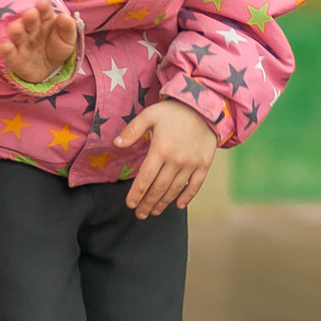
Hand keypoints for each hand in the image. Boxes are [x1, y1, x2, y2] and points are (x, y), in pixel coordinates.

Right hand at [0, 7, 78, 84]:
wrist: (48, 70)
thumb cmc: (57, 48)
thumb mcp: (67, 39)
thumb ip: (67, 28)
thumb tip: (64, 16)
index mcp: (44, 20)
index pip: (44, 11)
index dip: (43, 7)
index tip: (43, 4)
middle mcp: (30, 29)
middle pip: (29, 21)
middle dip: (29, 17)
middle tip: (31, 13)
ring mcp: (21, 43)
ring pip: (18, 35)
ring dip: (16, 31)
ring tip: (17, 28)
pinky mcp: (14, 58)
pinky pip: (9, 54)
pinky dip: (7, 50)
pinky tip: (6, 47)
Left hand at [116, 99, 216, 216]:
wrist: (205, 106)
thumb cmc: (174, 110)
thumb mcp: (150, 114)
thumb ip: (132, 130)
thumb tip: (115, 144)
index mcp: (160, 149)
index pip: (145, 178)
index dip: (137, 193)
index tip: (130, 204)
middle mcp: (176, 160)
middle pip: (159, 187)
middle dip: (147, 203)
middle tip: (139, 214)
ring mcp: (192, 164)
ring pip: (174, 189)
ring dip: (163, 203)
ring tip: (153, 212)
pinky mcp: (204, 164)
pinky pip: (195, 185)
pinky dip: (187, 197)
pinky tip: (178, 205)